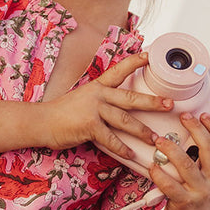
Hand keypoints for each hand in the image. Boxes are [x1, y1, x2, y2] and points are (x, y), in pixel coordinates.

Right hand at [42, 52, 173, 157]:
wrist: (41, 122)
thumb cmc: (61, 113)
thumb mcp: (82, 99)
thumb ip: (100, 101)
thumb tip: (117, 108)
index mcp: (97, 86)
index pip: (119, 71)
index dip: (134, 62)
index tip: (149, 55)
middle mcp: (98, 95)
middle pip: (131, 98)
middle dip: (152, 102)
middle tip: (169, 104)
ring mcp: (94, 110)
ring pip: (125, 120)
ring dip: (142, 131)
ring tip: (155, 139)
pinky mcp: (89, 126)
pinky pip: (110, 139)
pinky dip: (122, 148)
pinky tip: (131, 154)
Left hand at [149, 112, 209, 209]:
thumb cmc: (196, 197)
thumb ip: (207, 160)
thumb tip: (195, 130)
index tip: (203, 113)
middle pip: (208, 149)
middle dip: (196, 129)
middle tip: (183, 116)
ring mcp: (202, 194)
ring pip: (187, 166)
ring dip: (172, 149)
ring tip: (159, 139)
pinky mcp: (186, 204)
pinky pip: (170, 186)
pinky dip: (160, 174)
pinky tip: (152, 165)